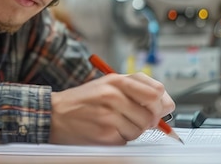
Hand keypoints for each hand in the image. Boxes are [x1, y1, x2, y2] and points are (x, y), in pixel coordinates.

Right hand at [49, 72, 174, 144]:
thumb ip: (137, 88)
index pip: (156, 91)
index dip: (161, 102)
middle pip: (151, 113)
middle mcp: (113, 96)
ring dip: (133, 130)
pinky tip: (109, 130)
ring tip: (117, 123)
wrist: (55, 114)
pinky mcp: (105, 134)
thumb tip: (166, 103)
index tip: (157, 106)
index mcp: (116, 80)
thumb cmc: (83, 99)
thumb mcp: (108, 84)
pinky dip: (122, 138)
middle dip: (149, 120)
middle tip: (137, 118)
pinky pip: (127, 140)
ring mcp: (109, 115)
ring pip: (141, 129)